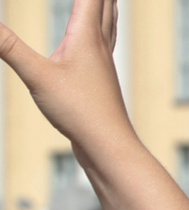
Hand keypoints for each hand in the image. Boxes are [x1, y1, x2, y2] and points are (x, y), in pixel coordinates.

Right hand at [0, 0, 130, 152]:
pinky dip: (102, 30)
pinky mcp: (101, 81)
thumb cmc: (80, 113)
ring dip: (106, 5)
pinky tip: (96, 43)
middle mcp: (101, 46)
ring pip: (109, 25)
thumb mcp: (36, 76)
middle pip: (106, 4)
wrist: (109, 148)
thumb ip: (8, 47)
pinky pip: (103, 46)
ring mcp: (103, 65)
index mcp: (88, 37)